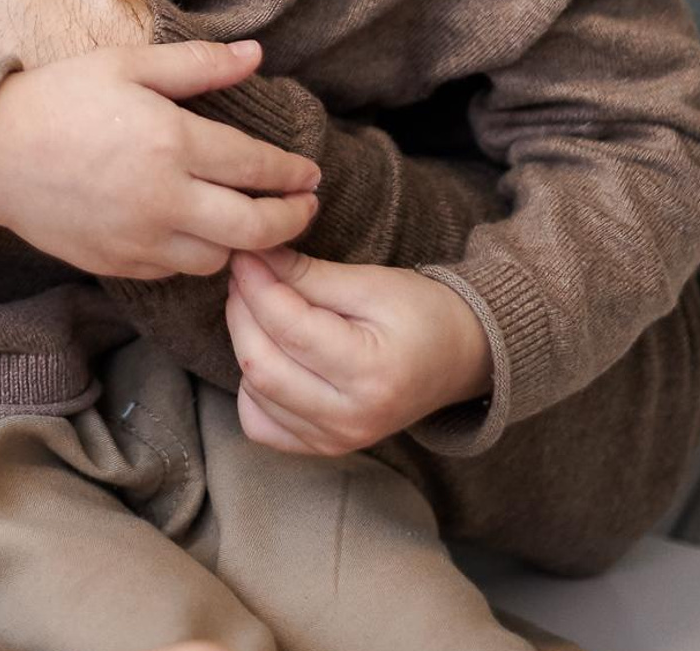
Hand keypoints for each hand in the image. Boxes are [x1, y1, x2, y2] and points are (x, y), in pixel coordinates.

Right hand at [0, 41, 321, 278]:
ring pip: (219, 259)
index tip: (310, 173)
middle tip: (305, 207)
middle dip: (291, 219)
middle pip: (255, 229)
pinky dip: (198, 256)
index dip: (292, 173)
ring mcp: (141, 240)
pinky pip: (176, 271)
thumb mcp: (126, 64)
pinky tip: (196, 234)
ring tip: (252, 223)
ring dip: (245, 243)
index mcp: (172, 144)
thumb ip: (197, 64)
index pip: (257, 168)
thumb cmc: (57, 98)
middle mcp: (165, 201)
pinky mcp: (118, 264)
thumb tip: (256, 55)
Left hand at [225, 246, 492, 454]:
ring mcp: (337, 439)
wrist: (458, 358)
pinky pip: (260, 424)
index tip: (245, 253)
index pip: (287, 328)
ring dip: (243, 341)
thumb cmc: (420, 313)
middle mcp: (352, 418)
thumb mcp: (370, 283)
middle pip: (261, 364)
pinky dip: (252, 387)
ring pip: (254, 391)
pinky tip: (271, 354)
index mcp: (371, 374)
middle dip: (241, 310)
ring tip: (258, 305)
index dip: (255, 284)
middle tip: (246, 274)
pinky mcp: (324, 446)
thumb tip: (251, 256)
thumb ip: (307, 275)